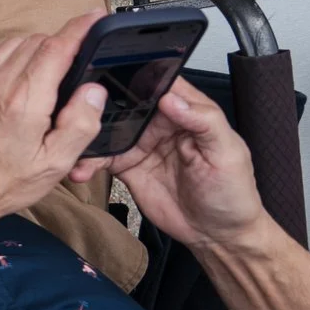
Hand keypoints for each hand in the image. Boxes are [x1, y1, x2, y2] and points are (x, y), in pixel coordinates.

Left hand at [0, 11, 107, 249]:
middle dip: (60, 45)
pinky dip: (9, 58)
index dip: (79, 28)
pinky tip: (17, 79)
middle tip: (73, 63)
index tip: (94, 17)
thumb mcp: (55, 163)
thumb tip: (92, 90)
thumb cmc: (2, 181)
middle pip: (36, 42)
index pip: (56, 48)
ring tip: (46, 75)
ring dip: (34, 50)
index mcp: (22, 102)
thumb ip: (80, 123)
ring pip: (12, 44)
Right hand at [88, 76, 274, 254]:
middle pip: (126, 101)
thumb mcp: (228, 154)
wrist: (217, 235)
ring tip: (76, 143)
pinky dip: (87, 161)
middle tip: (81, 109)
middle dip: (101, 103)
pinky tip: (80, 168)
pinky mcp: (127, 167)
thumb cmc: (233, 193)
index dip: (138, 75)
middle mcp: (162, 124)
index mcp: (189, 112)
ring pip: (108, 129)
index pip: (160, 84)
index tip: (112, 74)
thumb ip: (204, 122)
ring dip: (90, 134)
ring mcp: (142, 145)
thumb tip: (171, 99)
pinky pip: (101, 158)